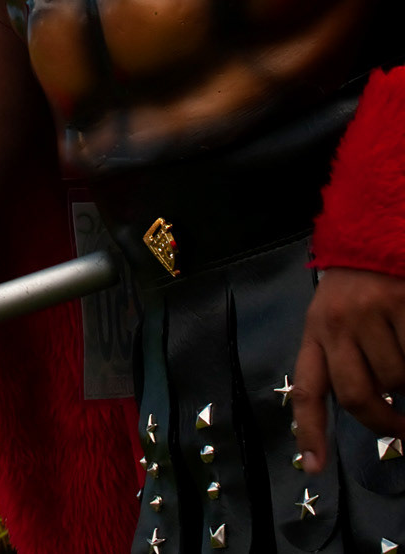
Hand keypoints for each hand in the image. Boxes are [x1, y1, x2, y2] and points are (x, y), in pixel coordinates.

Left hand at [293, 266, 404, 472]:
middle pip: (356, 397)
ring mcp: (369, 311)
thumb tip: (377, 410)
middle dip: (385, 422)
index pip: (306, 388)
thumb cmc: (358, 285)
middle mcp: (336, 322)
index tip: (315, 469)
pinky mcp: (401, 301)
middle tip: (404, 430)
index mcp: (316, 330)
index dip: (310, 433)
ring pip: (397, 379)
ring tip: (404, 354)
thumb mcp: (336, 317)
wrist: (375, 232)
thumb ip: (343, 361)